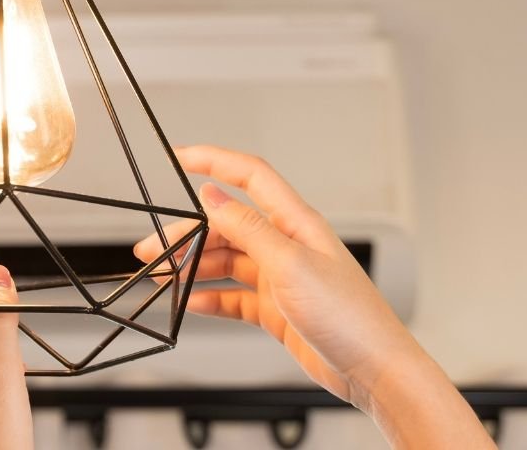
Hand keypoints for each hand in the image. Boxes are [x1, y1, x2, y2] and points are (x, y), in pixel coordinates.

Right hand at [140, 146, 492, 448]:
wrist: (374, 370)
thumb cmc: (350, 317)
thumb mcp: (291, 264)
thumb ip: (248, 228)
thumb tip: (212, 195)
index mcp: (295, 223)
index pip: (248, 176)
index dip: (213, 160)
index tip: (178, 156)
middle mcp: (287, 245)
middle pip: (225, 225)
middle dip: (186, 234)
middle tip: (152, 248)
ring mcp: (281, 277)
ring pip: (225, 260)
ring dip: (192, 267)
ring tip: (163, 277)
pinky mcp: (277, 309)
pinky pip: (233, 295)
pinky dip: (209, 297)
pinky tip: (191, 301)